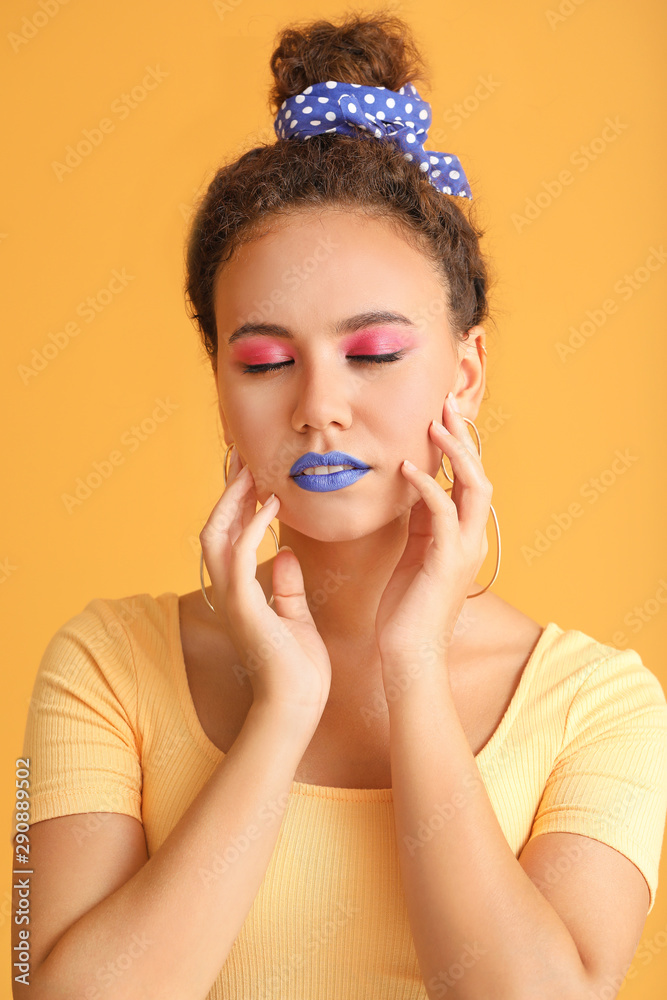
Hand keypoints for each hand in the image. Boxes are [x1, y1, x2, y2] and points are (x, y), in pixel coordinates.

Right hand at [199, 447, 331, 726]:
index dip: (236, 504)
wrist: (297, 707)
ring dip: (232, 500)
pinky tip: (270, 504)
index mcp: (241, 593)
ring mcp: (232, 598)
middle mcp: (229, 591)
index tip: (252, 475)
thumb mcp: (295, 618)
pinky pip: (239, 555)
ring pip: (217, 535)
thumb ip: (287, 587)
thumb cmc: (299, 670)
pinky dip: (251, 525)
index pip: (229, 537)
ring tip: (251, 471)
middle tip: (242, 458)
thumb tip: (288, 554)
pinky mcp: (244, 606)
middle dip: (227, 492)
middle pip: (214, 528)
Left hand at [374, 392, 492, 679]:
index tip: (442, 413)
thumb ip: (420, 522)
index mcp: (462, 535)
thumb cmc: (406, 608)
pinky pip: (444, 514)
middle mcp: (471, 538)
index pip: (468, 479)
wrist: (408, 655)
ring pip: (474, 488)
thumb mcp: (413, 554)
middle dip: (464, 437)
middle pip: (480, 474)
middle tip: (446, 403)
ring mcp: (463, 550)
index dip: (459, 445)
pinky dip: (428, 487)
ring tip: (434, 424)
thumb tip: (412, 488)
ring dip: (456, 453)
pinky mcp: (447, 562)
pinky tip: (406, 468)